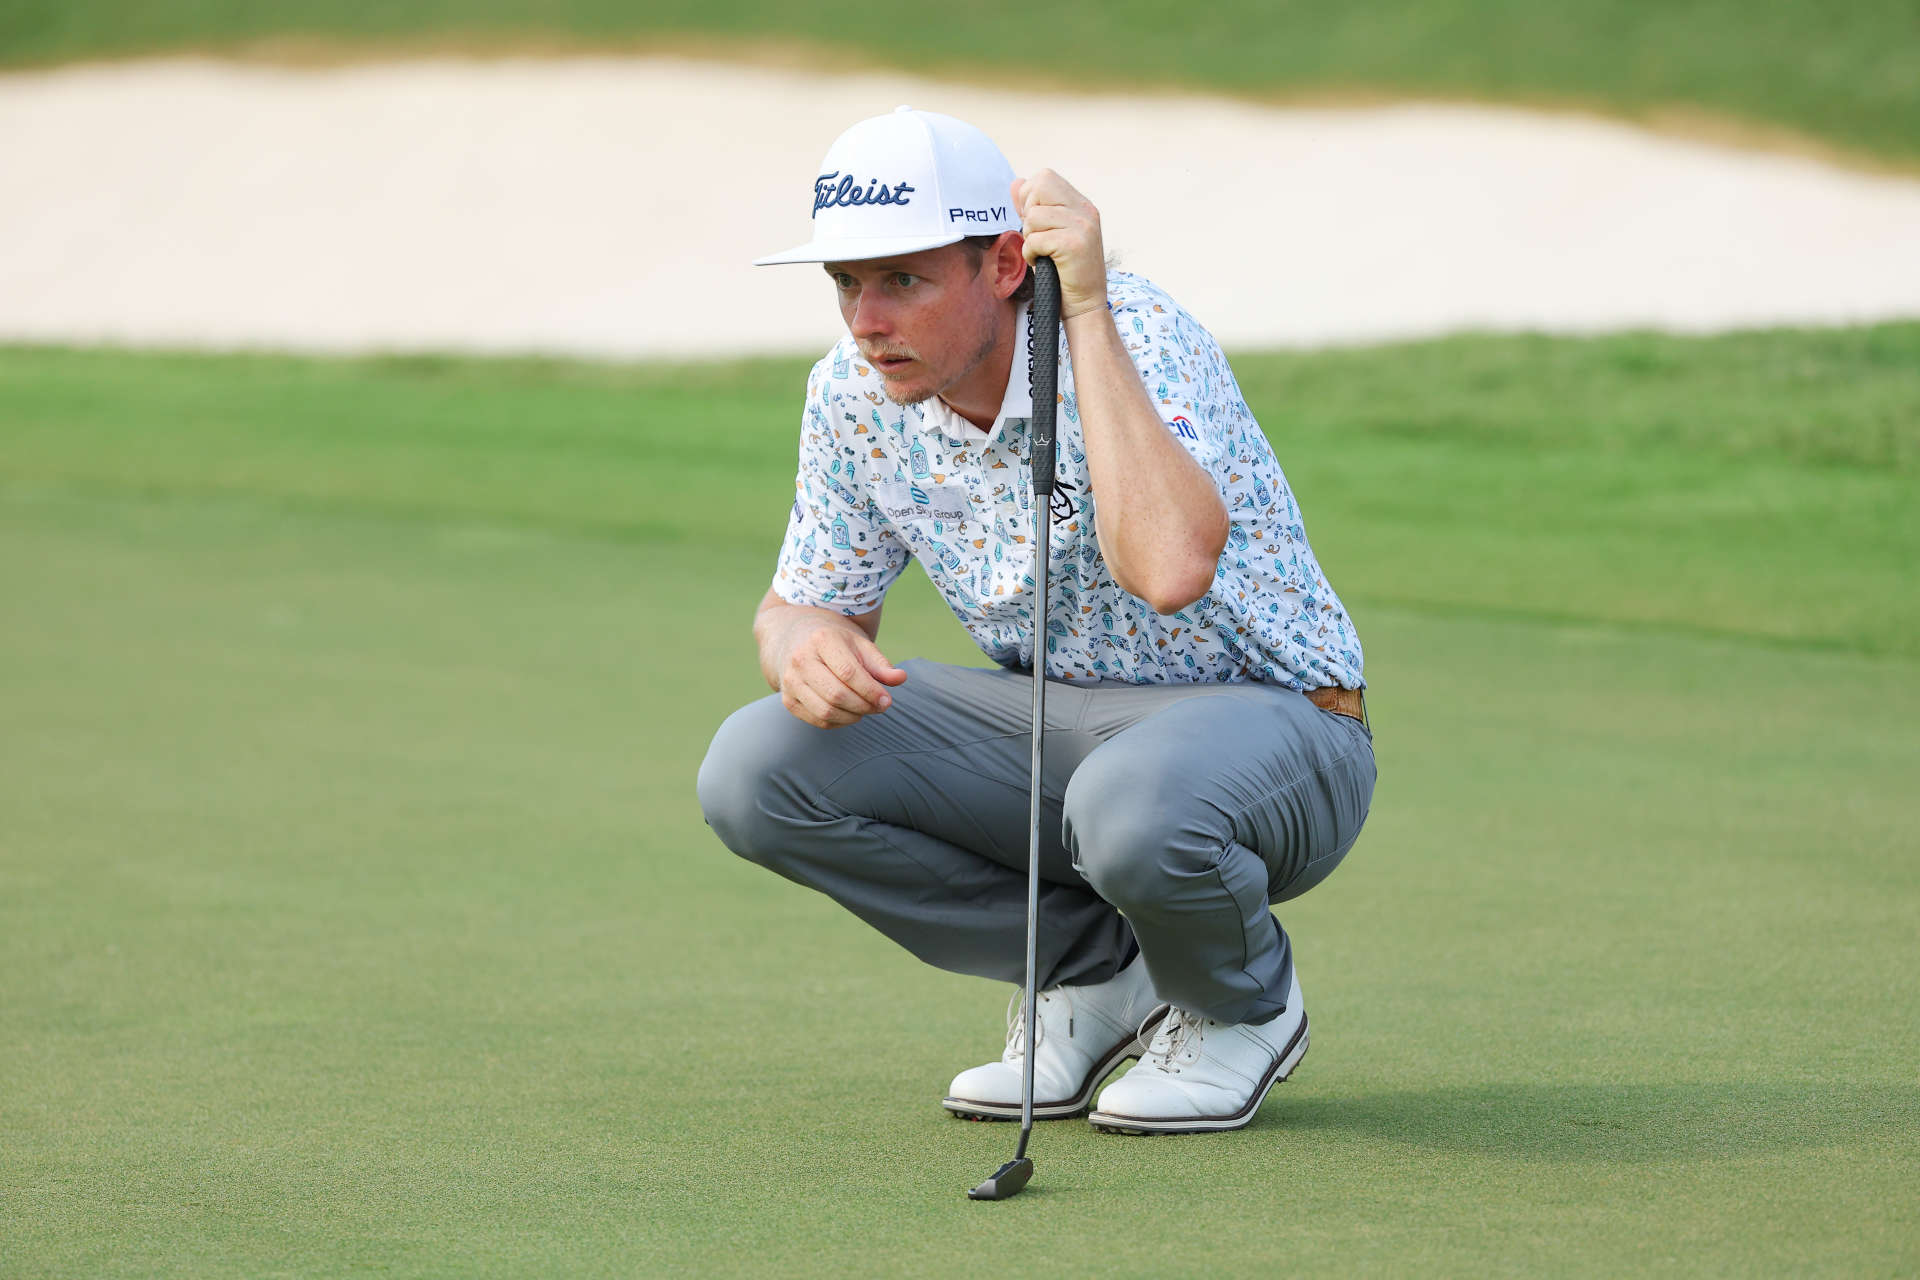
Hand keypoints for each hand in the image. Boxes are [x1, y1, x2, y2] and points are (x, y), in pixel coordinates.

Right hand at [776, 624, 908, 728]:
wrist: (798, 640)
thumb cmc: (837, 644)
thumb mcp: (860, 646)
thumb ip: (881, 664)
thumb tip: (900, 678)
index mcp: (822, 640)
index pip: (849, 672)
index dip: (871, 691)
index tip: (887, 700)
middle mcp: (801, 659)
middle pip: (836, 694)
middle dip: (863, 706)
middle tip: (878, 707)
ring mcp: (791, 681)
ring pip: (826, 712)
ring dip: (852, 717)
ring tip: (864, 709)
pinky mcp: (788, 700)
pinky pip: (818, 720)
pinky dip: (839, 722)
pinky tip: (849, 713)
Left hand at [1011, 170, 1106, 319]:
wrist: (1085, 305)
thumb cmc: (1064, 272)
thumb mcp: (1049, 234)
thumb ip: (1033, 208)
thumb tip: (1016, 183)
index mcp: (1081, 205)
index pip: (1045, 177)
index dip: (1030, 198)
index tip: (1036, 224)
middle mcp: (1085, 210)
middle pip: (1039, 186)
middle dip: (1028, 212)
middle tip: (1038, 236)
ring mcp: (1082, 226)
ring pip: (1033, 216)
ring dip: (1030, 238)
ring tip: (1043, 253)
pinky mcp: (1074, 244)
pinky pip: (1034, 239)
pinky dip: (1031, 254)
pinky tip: (1044, 263)